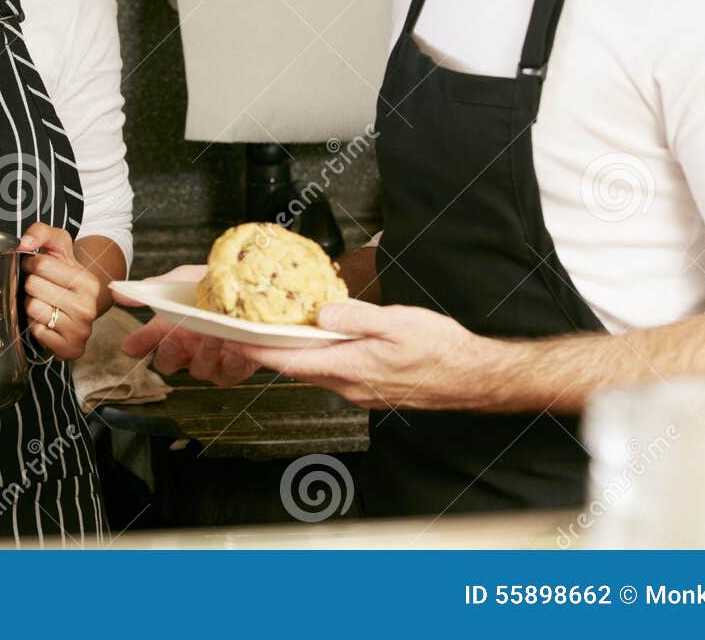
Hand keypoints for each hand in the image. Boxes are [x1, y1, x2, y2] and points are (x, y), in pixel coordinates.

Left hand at [19, 222, 105, 360]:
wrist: (77, 309)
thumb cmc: (64, 276)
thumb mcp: (58, 247)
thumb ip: (41, 232)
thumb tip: (23, 243)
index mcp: (88, 281)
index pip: (42, 264)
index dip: (31, 264)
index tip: (36, 268)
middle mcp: (88, 307)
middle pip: (34, 286)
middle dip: (30, 285)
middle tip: (40, 288)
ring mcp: (81, 330)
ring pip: (33, 309)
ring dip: (30, 305)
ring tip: (43, 303)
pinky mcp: (70, 349)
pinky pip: (36, 332)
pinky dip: (34, 326)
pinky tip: (46, 321)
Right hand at [119, 266, 259, 386]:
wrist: (252, 285)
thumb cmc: (213, 284)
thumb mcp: (181, 280)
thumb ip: (152, 288)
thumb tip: (117, 291)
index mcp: (171, 329)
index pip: (148, 343)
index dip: (139, 345)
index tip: (132, 346)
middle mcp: (188, 349)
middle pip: (167, 364)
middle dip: (168, 353)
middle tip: (172, 339)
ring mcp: (210, 360)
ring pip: (198, 370)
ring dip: (204, 353)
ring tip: (212, 335)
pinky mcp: (235, 369)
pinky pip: (229, 373)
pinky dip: (232, 360)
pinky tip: (235, 344)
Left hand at [229, 301, 492, 410]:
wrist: (471, 377)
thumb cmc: (440, 350)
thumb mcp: (396, 322)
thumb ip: (354, 318)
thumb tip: (321, 314)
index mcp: (351, 367)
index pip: (290, 361)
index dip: (258, 352)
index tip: (233, 341)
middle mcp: (350, 385)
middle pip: (298, 368)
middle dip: (270, 351)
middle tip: (246, 332)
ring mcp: (360, 390)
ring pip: (316, 370)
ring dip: (295, 354)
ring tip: (279, 331)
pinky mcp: (371, 389)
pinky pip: (335, 373)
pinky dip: (320, 357)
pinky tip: (323, 341)